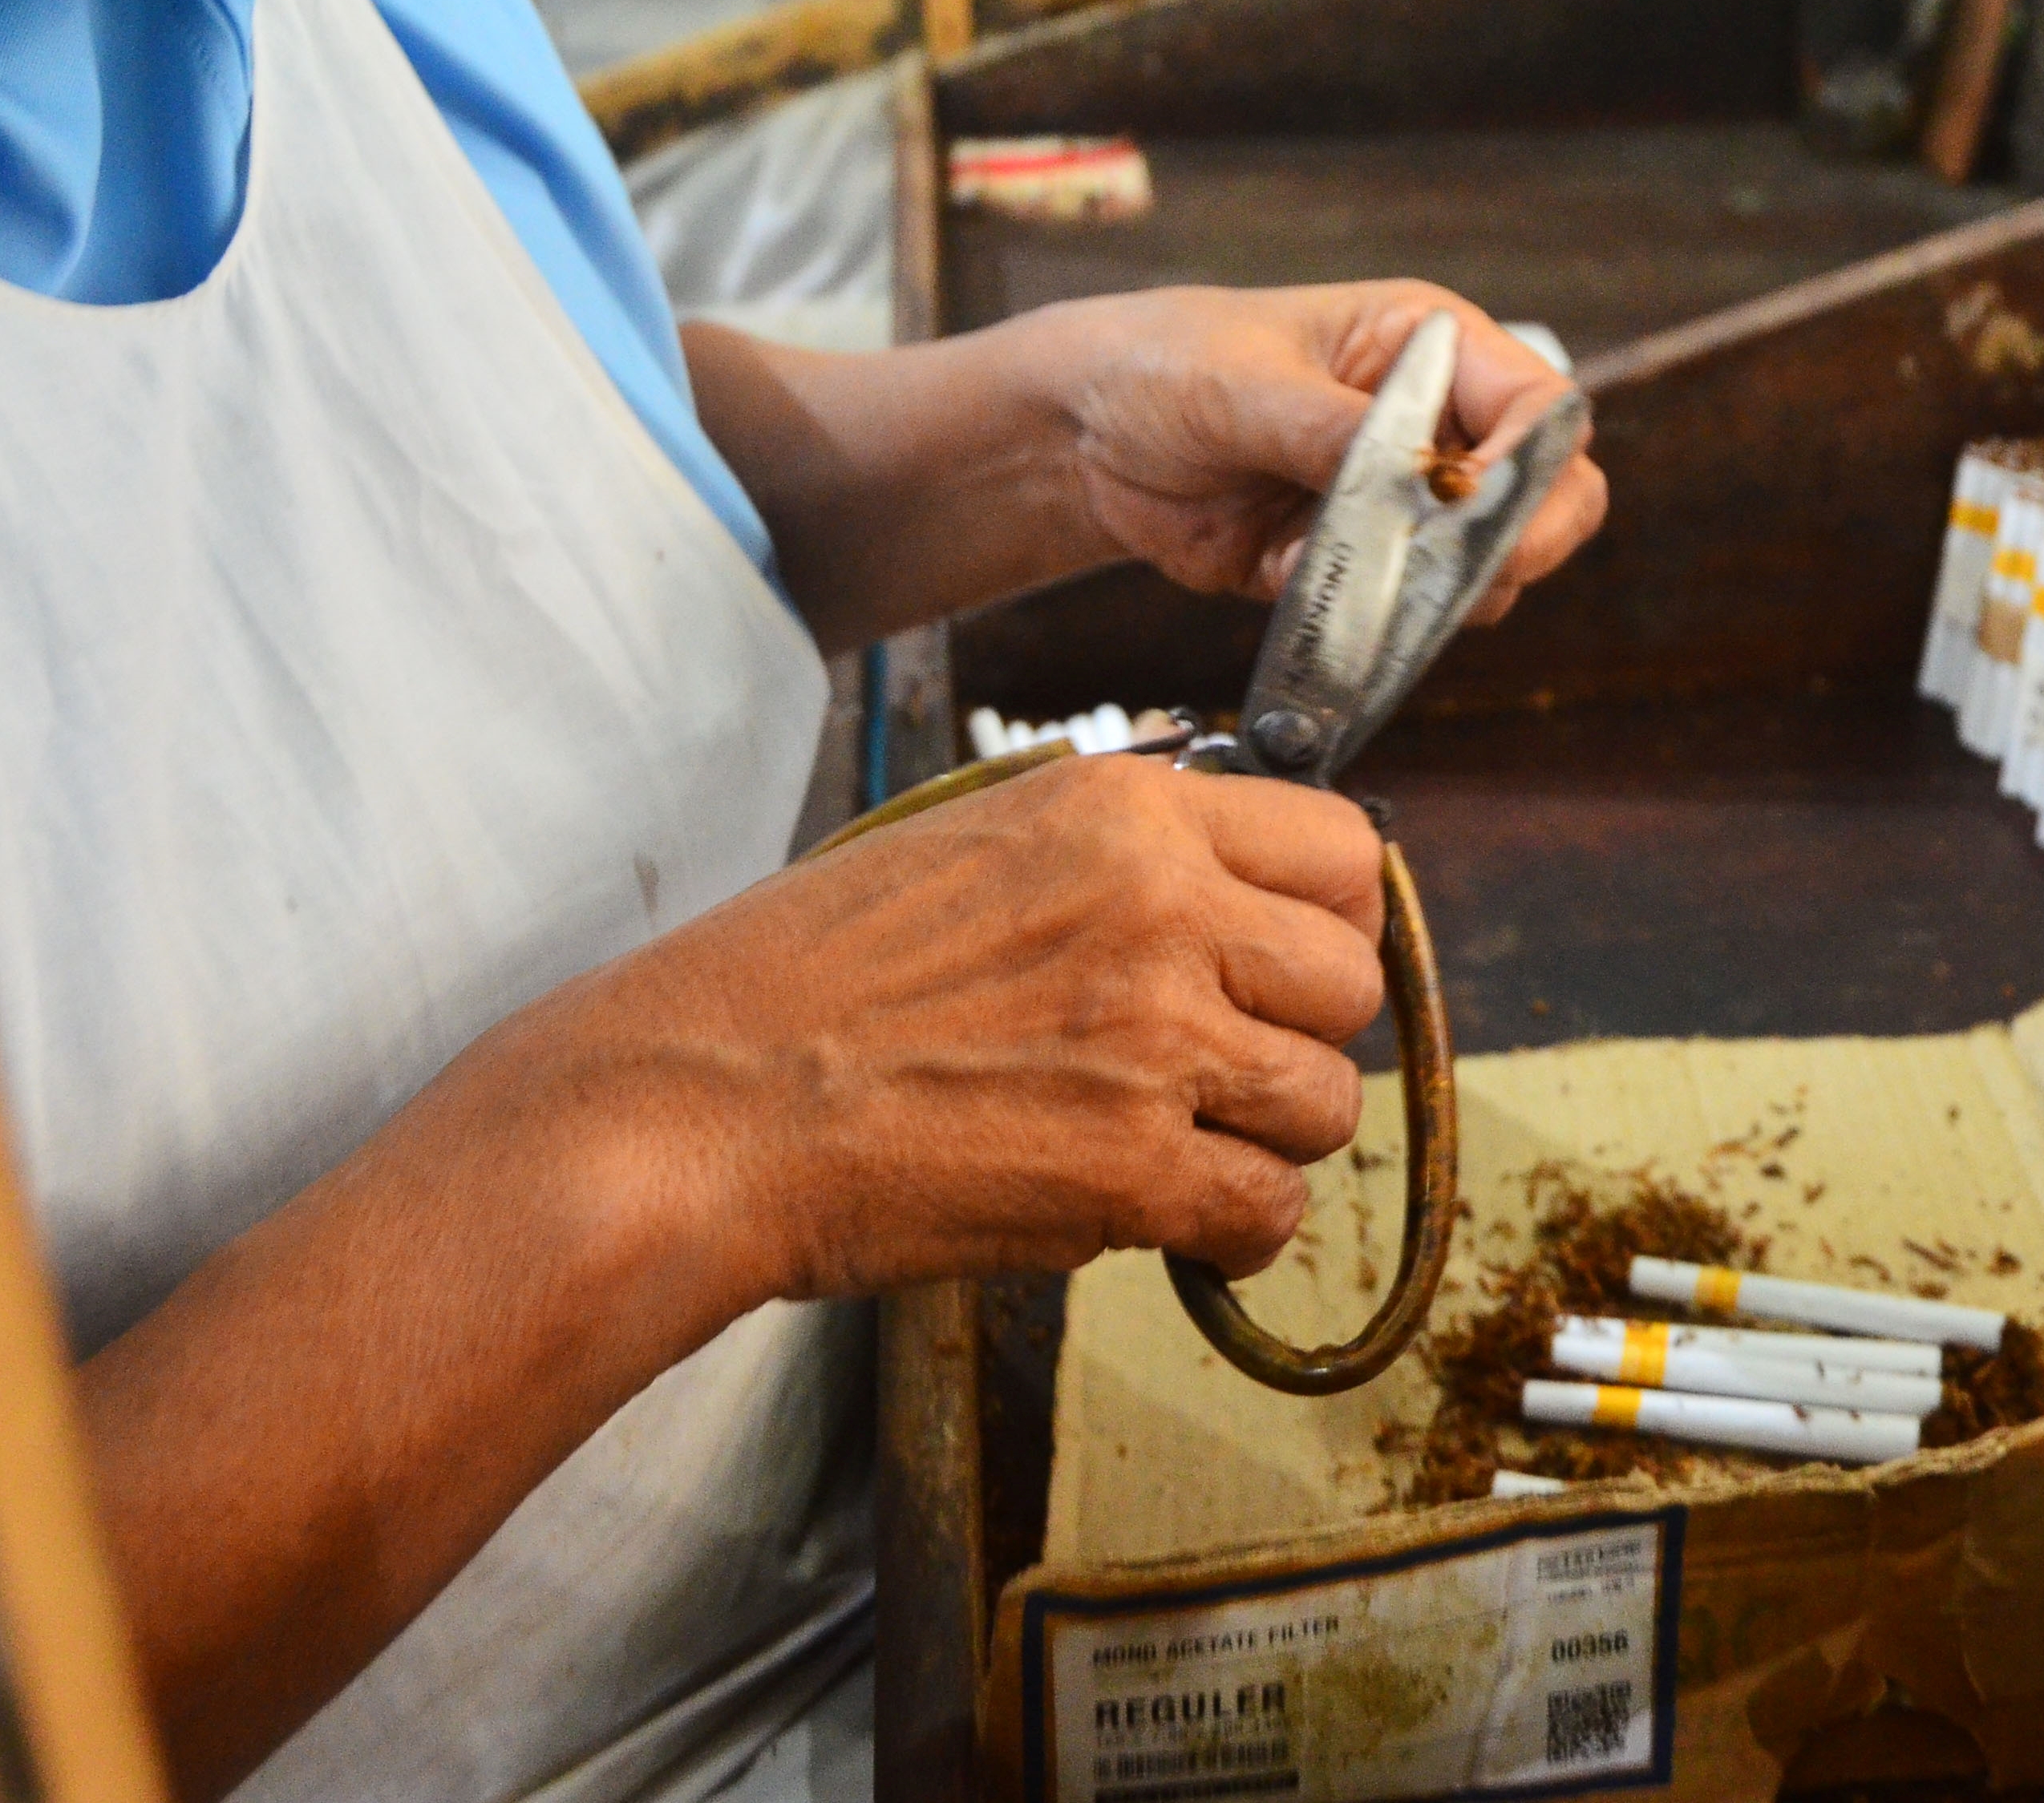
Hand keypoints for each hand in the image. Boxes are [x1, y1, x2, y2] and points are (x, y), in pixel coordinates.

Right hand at [539, 752, 1385, 1289]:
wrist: (692, 1106)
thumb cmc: (795, 985)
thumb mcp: (967, 847)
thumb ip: (1108, 857)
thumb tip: (1216, 893)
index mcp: (1122, 813)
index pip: (1341, 847)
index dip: (1326, 919)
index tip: (1286, 963)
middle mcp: (1161, 909)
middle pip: (1351, 979)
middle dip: (1298, 1034)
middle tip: (1223, 1067)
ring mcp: (1157, 1042)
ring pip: (1327, 1101)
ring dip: (1267, 1137)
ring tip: (1180, 1145)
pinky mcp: (1134, 1171)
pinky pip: (1270, 1210)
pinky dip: (1233, 1231)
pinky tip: (1168, 1219)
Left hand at [1044, 281, 1607, 621]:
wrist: (1079, 435)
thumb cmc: (1164, 364)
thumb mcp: (1248, 383)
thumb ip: (1339, 432)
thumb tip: (1422, 481)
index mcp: (1431, 346)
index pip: (1544, 409)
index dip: (1535, 465)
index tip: (1481, 508)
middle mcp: (1435, 423)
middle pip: (1545, 501)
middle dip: (1505, 544)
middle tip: (1440, 568)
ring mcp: (1401, 501)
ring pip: (1481, 572)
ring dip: (1422, 586)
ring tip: (1328, 553)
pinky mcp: (1358, 565)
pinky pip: (1400, 613)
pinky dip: (1357, 612)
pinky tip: (1282, 569)